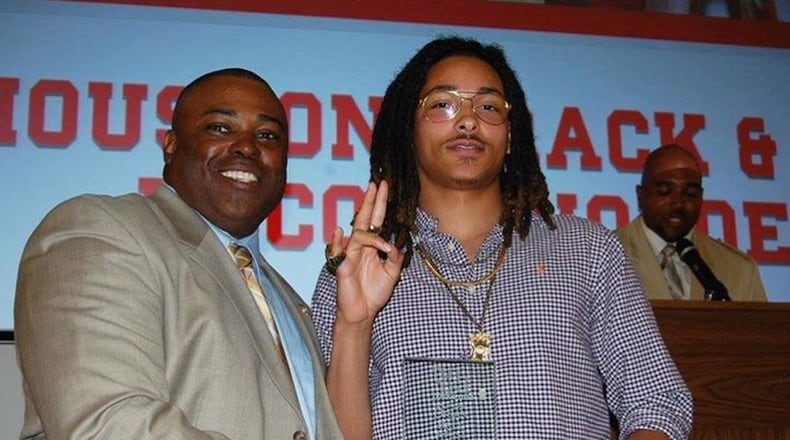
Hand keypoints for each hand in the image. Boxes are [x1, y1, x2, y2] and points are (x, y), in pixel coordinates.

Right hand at [326, 180, 403, 326]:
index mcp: (372, 246)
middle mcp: (361, 246)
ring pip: (358, 235)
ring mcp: (350, 254)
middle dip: (371, 201)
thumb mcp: (392, 274)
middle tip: (376, 184)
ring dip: (372, 237)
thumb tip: (395, 245)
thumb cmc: (374, 293)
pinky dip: (338, 241)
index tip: (384, 186)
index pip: (376, 220)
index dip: (380, 203)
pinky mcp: (342, 266)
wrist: (362, 312)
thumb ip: (395, 258)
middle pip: (364, 218)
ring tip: (385, 246)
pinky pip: (339, 250)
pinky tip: (340, 232)